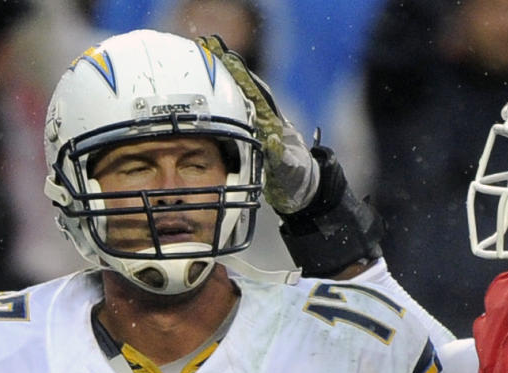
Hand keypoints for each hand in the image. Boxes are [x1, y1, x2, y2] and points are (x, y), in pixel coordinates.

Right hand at [197, 35, 318, 212]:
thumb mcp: (291, 169)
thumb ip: (282, 157)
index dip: (244, 78)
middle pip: (247, 90)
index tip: (230, 59)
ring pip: (240, 100)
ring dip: (224, 82)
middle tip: (212, 47)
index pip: (258, 95)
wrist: (300, 190)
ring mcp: (259, 128)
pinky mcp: (252, 138)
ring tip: (206, 60)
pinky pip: (234, 119)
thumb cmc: (298, 179)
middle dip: (231, 70)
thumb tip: (272, 140)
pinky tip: (207, 94)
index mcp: (276, 124)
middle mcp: (267, 121)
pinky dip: (221, 105)